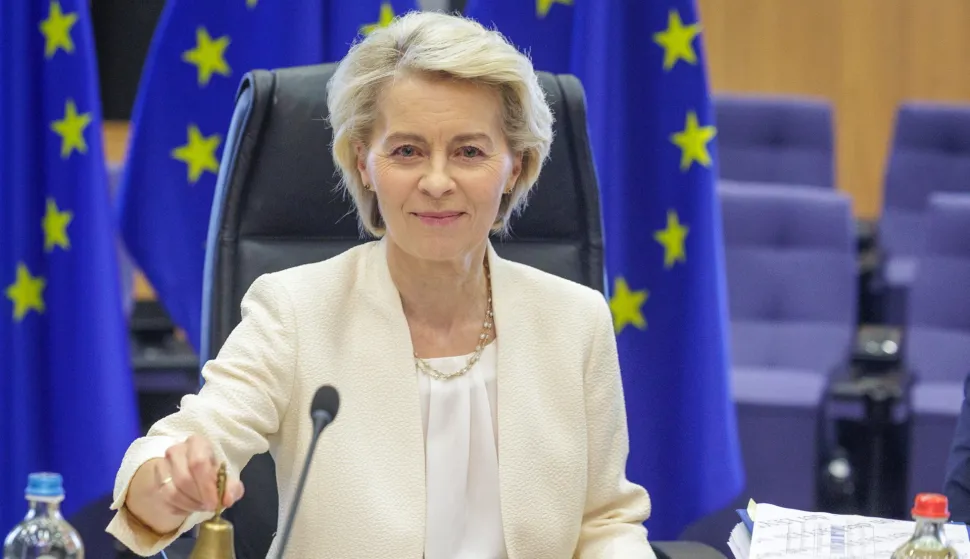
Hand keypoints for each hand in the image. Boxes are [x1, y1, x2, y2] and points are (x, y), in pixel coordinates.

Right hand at [126, 435, 244, 533]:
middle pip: (184, 479)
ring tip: (202, 506)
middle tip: (210, 506)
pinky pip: (166, 500)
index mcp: (197, 443)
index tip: (216, 503)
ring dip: (190, 505)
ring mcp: (162, 465)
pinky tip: (191, 506)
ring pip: (172, 492)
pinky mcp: (156, 481)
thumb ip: (232, 487)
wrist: (192, 474)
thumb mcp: (226, 477)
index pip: (198, 463)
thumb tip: (228, 499)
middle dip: (199, 498)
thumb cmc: (211, 472)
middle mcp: (176, 450)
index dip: (207, 486)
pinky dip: (181, 508)